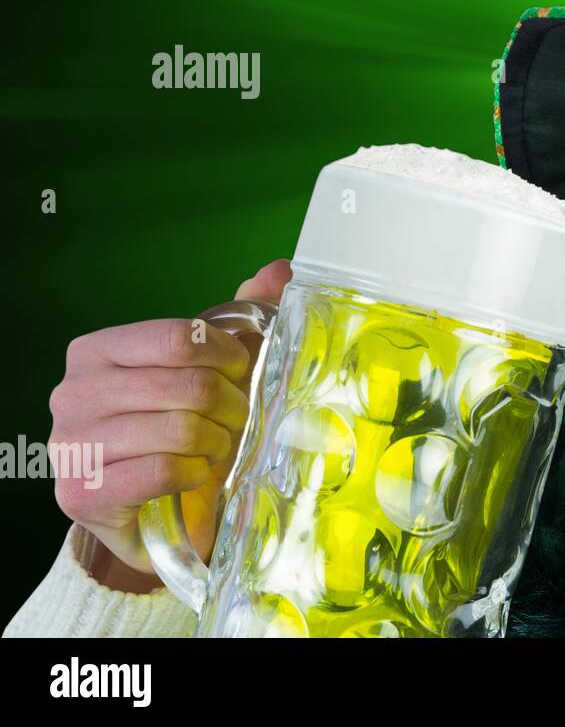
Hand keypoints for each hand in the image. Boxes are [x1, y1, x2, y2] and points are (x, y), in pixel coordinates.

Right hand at [50, 259, 292, 590]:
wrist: (145, 509)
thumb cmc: (175, 428)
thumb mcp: (204, 369)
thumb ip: (239, 317)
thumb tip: (278, 269)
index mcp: (97, 350)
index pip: (177, 338)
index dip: (226, 356)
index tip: (242, 372)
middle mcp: (73, 393)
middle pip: (186, 385)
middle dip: (230, 405)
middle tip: (237, 419)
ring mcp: (71, 445)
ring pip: (178, 429)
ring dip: (216, 442)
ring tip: (218, 447)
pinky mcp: (82, 493)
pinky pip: (164, 470)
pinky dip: (194, 473)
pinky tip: (195, 475)